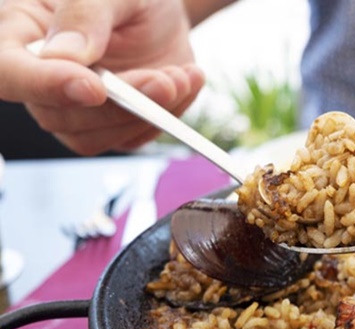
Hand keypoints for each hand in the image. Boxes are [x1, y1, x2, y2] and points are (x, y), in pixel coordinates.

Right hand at [0, 0, 204, 154]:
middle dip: (117, 105)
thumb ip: (85, 14)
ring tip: (180, 77)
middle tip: (164, 81)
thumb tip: (65, 56)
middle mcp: (39, 77)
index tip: (94, 87)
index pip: (9, 72)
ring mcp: (73, 106)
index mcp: (19, 34)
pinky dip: (164, 117)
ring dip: (143, 116)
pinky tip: (185, 82)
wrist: (160, 8)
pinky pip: (129, 138)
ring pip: (91, 137)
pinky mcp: (110, 123)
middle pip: (56, 116)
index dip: (45, 85)